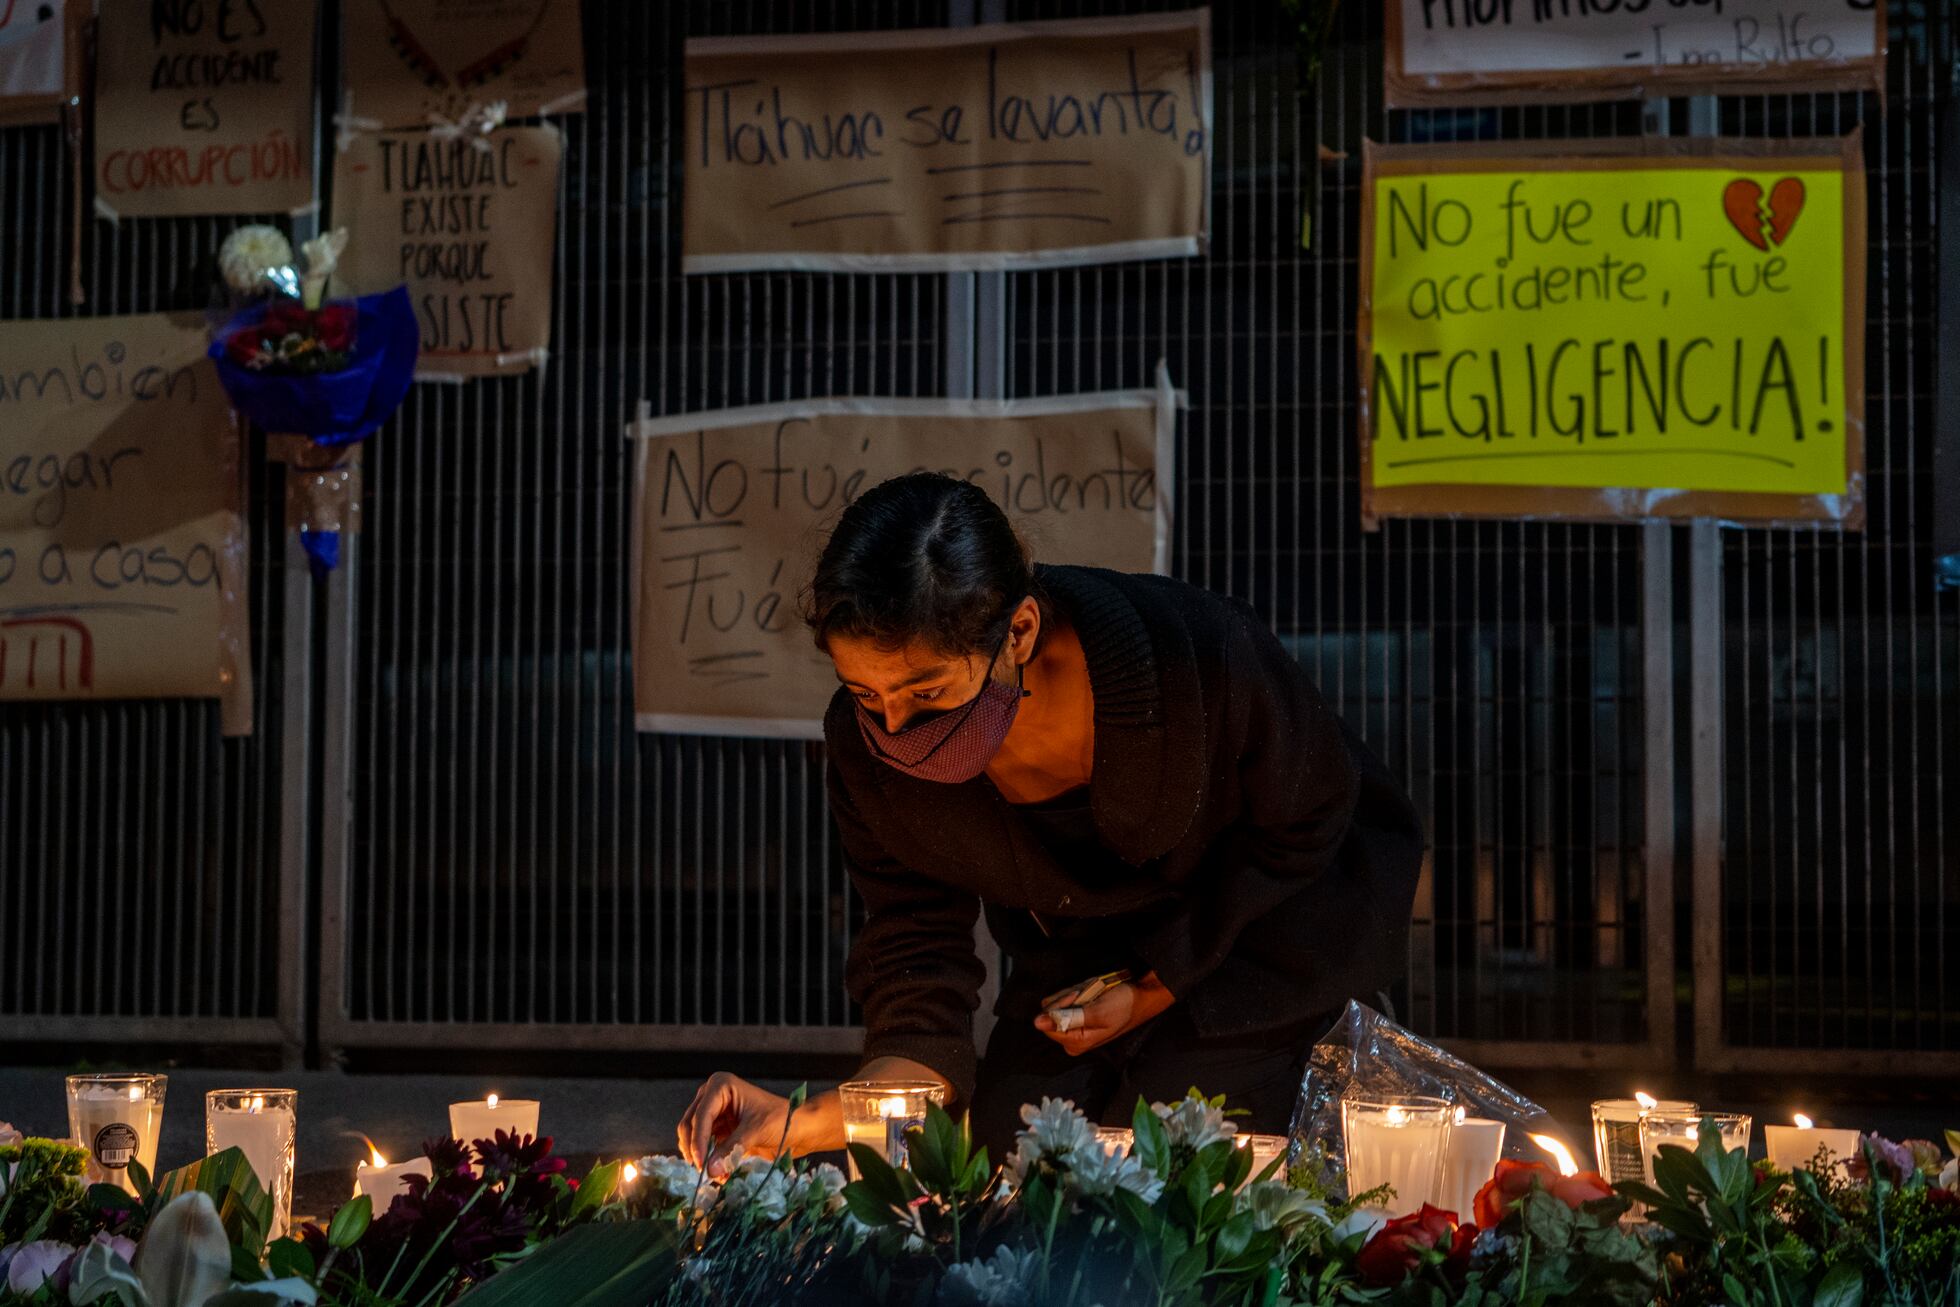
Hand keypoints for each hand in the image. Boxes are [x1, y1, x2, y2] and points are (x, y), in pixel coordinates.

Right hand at [677, 1072, 791, 1175]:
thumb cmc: (783, 1119)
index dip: (698, 1141)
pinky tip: (721, 1175)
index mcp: (721, 1086)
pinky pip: (706, 1148)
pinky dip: (710, 1162)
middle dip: (696, 1150)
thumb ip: (731, 1149)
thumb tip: (709, 1170)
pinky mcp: (720, 1130)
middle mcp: (713, 1097)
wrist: (801, 1127)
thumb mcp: (755, 1131)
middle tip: (703, 1173)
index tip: (701, 1164)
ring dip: (702, 1158)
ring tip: (716, 1176)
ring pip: (694, 1138)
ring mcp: (715, 1114)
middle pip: (690, 1125)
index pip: (701, 1115)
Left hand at [1034, 972, 1174, 1055]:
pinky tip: (1088, 993)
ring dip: (1071, 994)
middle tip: (1084, 994)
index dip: (1061, 1006)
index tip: (1077, 997)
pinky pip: (1064, 1001)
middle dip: (1066, 1000)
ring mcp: (1074, 1027)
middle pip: (1050, 1015)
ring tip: (1089, 993)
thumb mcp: (1098, 1012)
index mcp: (1076, 1043)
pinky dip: (1074, 993)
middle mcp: (1072, 1039)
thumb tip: (1037, 1023)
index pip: (1049, 1024)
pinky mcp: (1077, 1017)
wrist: (1140, 996)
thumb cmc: (1123, 1005)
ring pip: (1056, 1005)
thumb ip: (1068, 1018)